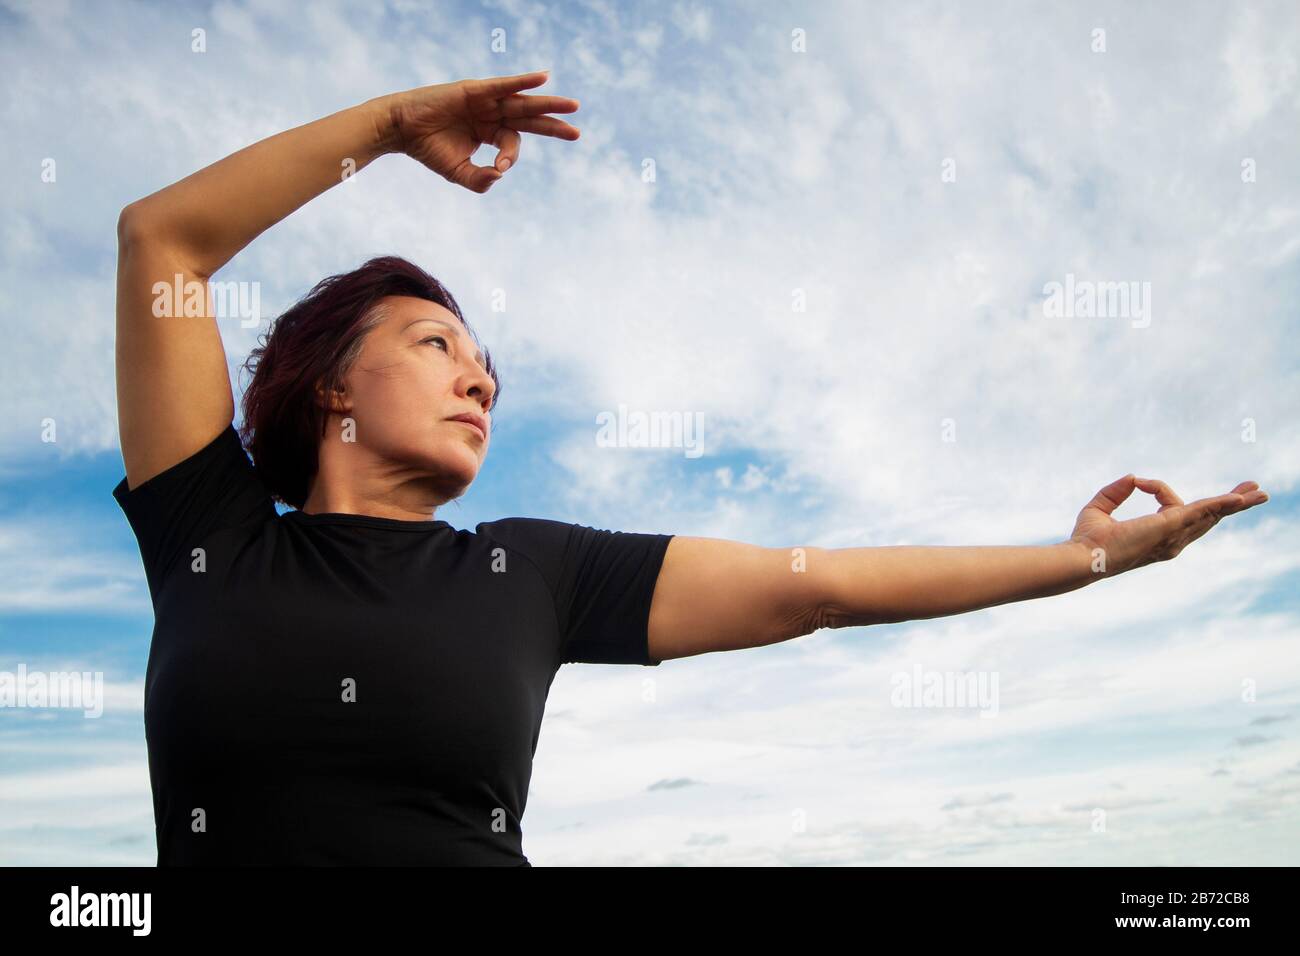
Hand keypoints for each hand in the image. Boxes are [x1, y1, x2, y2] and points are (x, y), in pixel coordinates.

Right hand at [380, 69, 579, 192]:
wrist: (401, 130)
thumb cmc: (428, 149)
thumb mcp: (457, 172)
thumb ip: (479, 179)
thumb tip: (500, 175)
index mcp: (489, 131)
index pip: (512, 142)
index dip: (511, 155)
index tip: (500, 165)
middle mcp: (491, 114)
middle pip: (528, 119)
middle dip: (553, 125)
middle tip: (577, 132)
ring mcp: (484, 101)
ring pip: (522, 102)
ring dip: (548, 103)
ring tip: (573, 106)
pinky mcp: (474, 90)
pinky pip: (503, 85)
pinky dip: (523, 82)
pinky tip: (543, 79)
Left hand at [1066, 474, 1268, 577]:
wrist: (1083, 556)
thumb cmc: (1087, 540)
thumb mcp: (1100, 508)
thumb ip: (1116, 492)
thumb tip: (1132, 478)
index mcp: (1159, 536)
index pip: (1172, 503)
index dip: (1157, 487)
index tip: (1138, 481)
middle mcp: (1171, 540)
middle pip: (1208, 518)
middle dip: (1230, 504)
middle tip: (1255, 492)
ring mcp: (1173, 536)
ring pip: (1211, 515)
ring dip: (1235, 502)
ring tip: (1259, 492)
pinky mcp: (1169, 527)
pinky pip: (1200, 512)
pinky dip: (1221, 503)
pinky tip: (1240, 497)